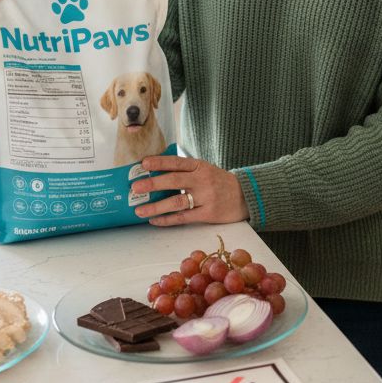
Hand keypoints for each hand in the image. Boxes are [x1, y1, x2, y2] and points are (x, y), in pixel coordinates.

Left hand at [131, 156, 248, 226]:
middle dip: (152, 184)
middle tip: (135, 188)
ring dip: (156, 206)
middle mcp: (202, 180)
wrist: (246, 196)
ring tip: (140, 210)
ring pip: (176, 202)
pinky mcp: (208, 214)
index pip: (177, 162)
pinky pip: (183, 217)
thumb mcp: (205, 170)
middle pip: (174, 181)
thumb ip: (185, 171)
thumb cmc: (219, 182)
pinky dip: (167, 219)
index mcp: (200, 166)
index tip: (143, 164)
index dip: (159, 162)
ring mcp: (206, 197)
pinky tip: (155, 220)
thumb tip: (155, 174)